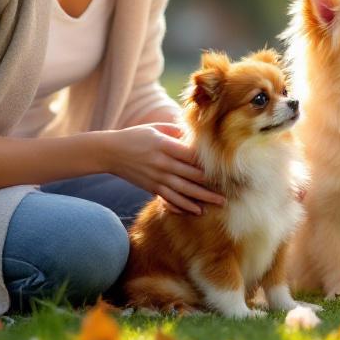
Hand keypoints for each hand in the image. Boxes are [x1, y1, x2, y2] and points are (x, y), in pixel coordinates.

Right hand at [99, 123, 224, 213]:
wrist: (110, 152)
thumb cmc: (135, 136)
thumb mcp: (156, 128)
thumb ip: (176, 131)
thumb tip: (196, 133)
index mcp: (165, 146)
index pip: (191, 156)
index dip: (207, 163)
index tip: (224, 169)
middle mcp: (162, 163)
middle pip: (191, 176)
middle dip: (211, 186)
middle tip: (229, 192)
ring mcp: (157, 177)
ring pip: (183, 191)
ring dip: (202, 199)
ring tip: (218, 204)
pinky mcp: (151, 187)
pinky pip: (169, 199)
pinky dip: (182, 206)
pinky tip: (195, 211)